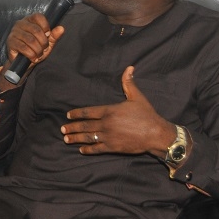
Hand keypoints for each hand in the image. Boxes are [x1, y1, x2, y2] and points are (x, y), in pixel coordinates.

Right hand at [0, 14, 65, 88]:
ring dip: (38, 50)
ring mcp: (14, 32)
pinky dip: (31, 54)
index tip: (48, 35)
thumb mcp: (47, 43)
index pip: (38, 17)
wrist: (23, 62)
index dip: (45, 27)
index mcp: (29, 20)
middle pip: (36, 30)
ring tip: (39, 55)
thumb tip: (61, 28)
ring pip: (30, 40)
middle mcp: (20, 23)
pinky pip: (24, 47)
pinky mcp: (10, 42)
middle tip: (44, 49)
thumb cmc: (35, 49)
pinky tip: (33, 58)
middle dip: (43, 42)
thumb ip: (54, 35)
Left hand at [60, 66, 176, 155]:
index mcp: (109, 111)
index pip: (88, 112)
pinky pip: (97, 149)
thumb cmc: (147, 115)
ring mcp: (109, 136)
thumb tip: (129, 68)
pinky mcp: (113, 147)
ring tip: (66, 139)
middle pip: (85, 125)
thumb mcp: (137, 97)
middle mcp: (106, 124)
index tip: (68, 115)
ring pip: (88, 137)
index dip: (77, 113)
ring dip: (76, 138)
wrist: (156, 134)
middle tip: (62, 129)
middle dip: (72, 127)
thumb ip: (129, 83)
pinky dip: (88, 149)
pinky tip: (81, 149)